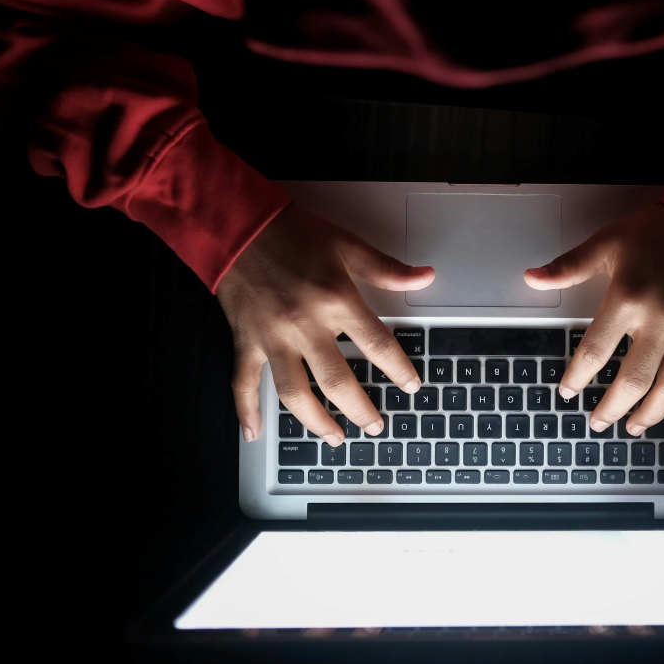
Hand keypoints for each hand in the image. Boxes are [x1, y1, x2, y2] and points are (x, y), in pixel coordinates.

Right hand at [217, 204, 434, 444]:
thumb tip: (425, 276)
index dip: (399, 370)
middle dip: (361, 410)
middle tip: (376, 427)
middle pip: (338, 382)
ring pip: (295, 394)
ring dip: (317, 422)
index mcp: (336, 300)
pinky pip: (243, 384)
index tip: (412, 387)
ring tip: (335, 438)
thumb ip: (387, 268)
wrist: (238, 225)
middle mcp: (305, 326)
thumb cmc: (292, 233)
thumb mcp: (346, 245)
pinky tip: (255, 434)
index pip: (377, 345)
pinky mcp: (246, 341)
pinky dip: (247, 411)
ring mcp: (273, 338)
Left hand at [524, 203, 663, 433]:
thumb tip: (532, 278)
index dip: (577, 377)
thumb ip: (569, 266)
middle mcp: (661, 322)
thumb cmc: (658, 233)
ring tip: (634, 427)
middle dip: (612, 408)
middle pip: (633, 380)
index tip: (567, 392)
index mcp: (628, 299)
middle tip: (597, 422)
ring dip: (652, 414)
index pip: (595, 351)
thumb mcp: (607, 243)